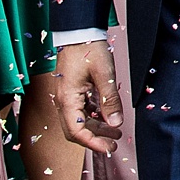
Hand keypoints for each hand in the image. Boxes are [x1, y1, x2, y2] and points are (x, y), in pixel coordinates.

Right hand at [52, 39, 123, 153]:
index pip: (76, 131)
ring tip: (115, 133)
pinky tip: (108, 118)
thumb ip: (110, 100)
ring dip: (96, 129)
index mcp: (67, 99)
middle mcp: (64, 101)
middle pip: (76, 130)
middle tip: (114, 145)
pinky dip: (94, 117)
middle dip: (95, 140)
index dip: (92, 143)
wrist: (79, 31)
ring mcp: (67, 96)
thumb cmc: (88, 48)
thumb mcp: (104, 74)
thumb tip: (116, 124)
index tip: (108, 148)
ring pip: (80, 121)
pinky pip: (82, 110)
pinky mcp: (73, 91)